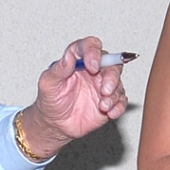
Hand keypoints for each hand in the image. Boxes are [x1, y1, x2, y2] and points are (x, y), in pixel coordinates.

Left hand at [18, 37, 127, 158]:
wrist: (55, 123)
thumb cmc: (51, 100)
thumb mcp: (48, 83)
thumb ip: (59, 69)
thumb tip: (69, 56)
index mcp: (78, 61)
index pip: (90, 46)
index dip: (93, 52)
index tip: (92, 66)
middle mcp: (93, 71)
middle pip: (111, 63)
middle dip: (111, 76)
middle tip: (104, 90)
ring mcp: (102, 86)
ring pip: (118, 82)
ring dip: (114, 94)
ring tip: (103, 106)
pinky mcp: (109, 101)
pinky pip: (121, 100)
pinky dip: (119, 106)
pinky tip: (110, 112)